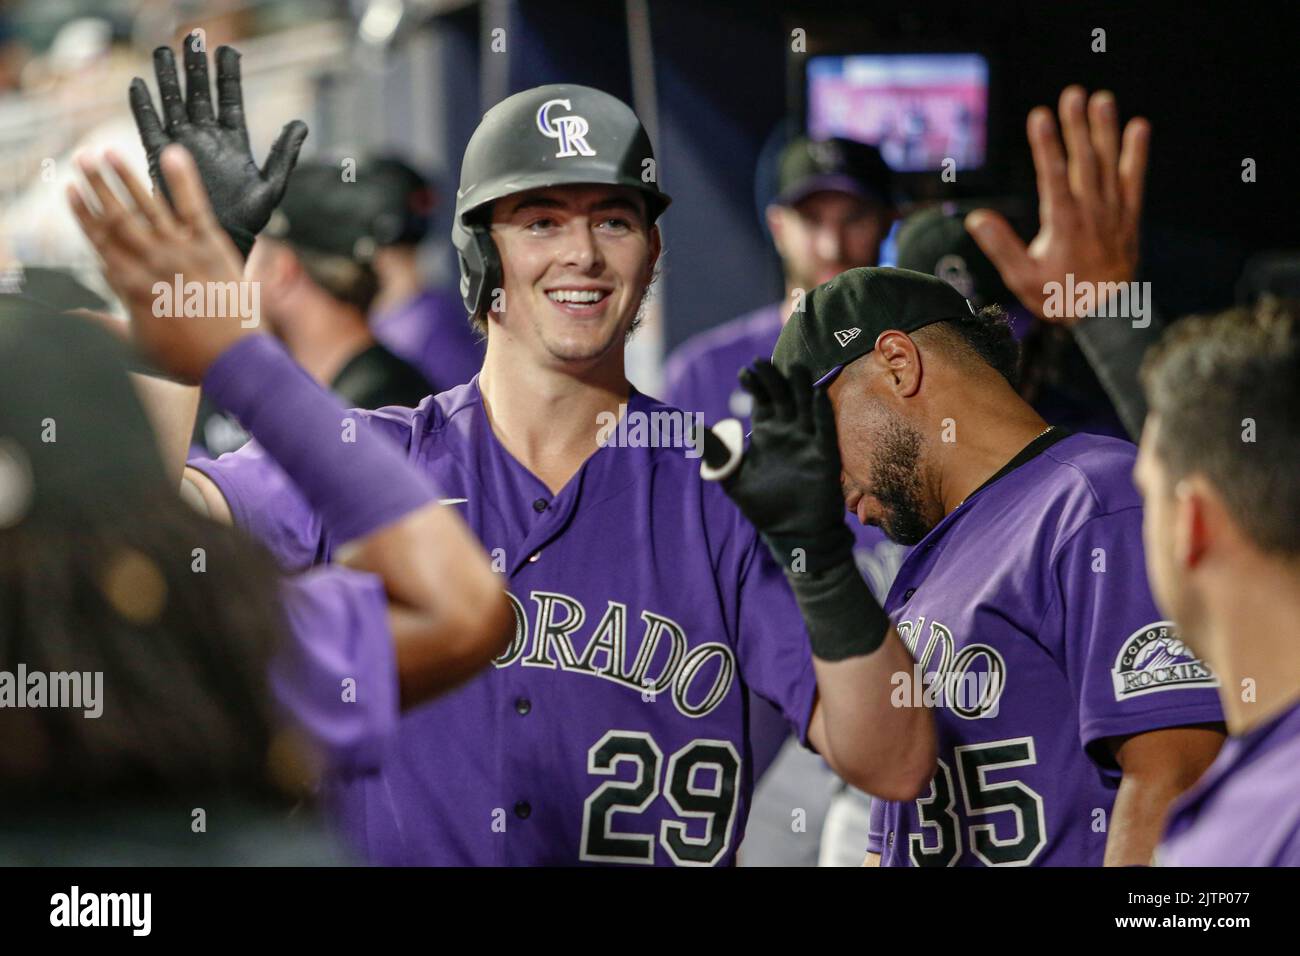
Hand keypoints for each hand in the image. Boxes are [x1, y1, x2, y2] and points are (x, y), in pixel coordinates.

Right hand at [68, 145, 253, 382]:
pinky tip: (173, 154)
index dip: (83, 213)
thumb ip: (103, 326)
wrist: (235, 362)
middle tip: (81, 158)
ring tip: (108, 152)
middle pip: (118, 217)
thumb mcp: (136, 348)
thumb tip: (72, 313)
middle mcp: (152, 263)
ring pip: (148, 207)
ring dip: (126, 177)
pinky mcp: (213, 248)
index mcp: (131, 285)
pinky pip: (195, 207)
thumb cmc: (188, 361)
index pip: (100, 241)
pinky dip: (183, 180)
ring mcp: (183, 252)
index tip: (70, 190)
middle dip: (97, 186)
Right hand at [129, 33, 307, 258]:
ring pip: (173, 104)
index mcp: (233, 141)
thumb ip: (283, 153)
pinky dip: (143, 107)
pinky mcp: (162, 158)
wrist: (220, 242)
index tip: (228, 50)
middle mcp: (206, 138)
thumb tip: (301, 124)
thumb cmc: (247, 219)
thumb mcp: (272, 185)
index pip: (230, 99)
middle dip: (195, 67)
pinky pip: (149, 128)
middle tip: (193, 37)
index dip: (228, 74)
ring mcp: (183, 146)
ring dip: (168, 78)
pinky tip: (139, 85)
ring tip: (164, 51)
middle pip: (198, 94)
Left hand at [713, 360, 850, 567]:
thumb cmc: (762, 507)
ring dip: (801, 386)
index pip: (762, 399)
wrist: (793, 533)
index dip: (755, 384)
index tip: (745, 372)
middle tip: (761, 362)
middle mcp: (788, 431)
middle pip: (783, 395)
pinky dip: (821, 412)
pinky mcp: (824, 455)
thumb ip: (717, 455)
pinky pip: (824, 429)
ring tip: (794, 367)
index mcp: (767, 432)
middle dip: (774, 378)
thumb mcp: (732, 479)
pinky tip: (816, 395)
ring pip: (805, 405)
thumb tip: (691, 431)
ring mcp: (807, 441)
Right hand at [965, 86, 1149, 325]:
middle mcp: (1091, 211)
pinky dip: (1137, 153)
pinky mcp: (1129, 216)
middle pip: (1083, 161)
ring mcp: (1113, 211)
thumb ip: (1000, 245)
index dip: (1045, 145)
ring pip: (1109, 163)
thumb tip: (977, 217)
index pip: (1052, 176)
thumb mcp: (1022, 277)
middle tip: (1072, 94)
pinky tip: (1138, 127)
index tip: (1039, 116)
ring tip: (1101, 98)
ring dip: (1105, 130)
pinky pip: (1135, 179)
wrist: (1107, 316)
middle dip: (1076, 126)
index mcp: (1062, 224)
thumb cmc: (1060, 297)